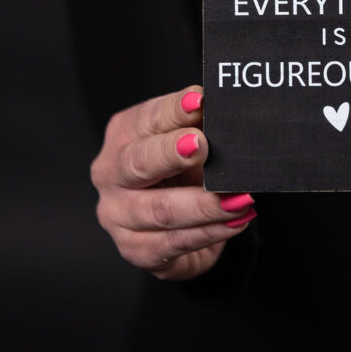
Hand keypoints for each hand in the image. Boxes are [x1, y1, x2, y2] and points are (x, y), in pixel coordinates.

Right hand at [90, 85, 255, 280]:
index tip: (199, 101)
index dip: (174, 110)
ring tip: (238, 197)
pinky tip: (235, 222)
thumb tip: (226, 113)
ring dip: (204, 204)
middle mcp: (111, 174)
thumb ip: (201, 126)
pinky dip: (209, 232)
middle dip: (171, 153)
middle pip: (138, 163)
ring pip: (161, 210)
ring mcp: (118, 216)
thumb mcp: (191, 142)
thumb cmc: (184, 171)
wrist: (181, 221)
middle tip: (202, 146)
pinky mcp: (137, 250)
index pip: (147, 118)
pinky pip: (174, 243)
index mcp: (123, 135)